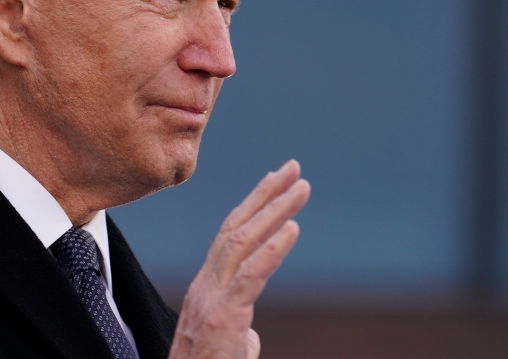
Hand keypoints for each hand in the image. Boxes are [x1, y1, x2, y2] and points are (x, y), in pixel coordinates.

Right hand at [168, 159, 310, 358]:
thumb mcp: (222, 350)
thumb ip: (234, 333)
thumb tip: (249, 337)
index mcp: (206, 289)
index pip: (230, 236)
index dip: (253, 205)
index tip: (276, 181)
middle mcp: (205, 285)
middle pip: (237, 227)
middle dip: (266, 193)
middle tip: (293, 167)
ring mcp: (211, 299)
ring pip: (243, 241)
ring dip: (275, 210)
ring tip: (301, 187)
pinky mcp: (223, 318)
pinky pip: (250, 276)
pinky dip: (273, 249)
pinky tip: (293, 229)